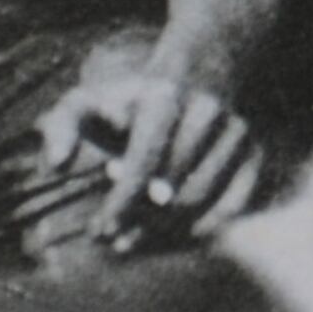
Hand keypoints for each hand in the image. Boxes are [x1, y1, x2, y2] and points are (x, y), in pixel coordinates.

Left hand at [37, 51, 265, 252]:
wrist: (201, 70)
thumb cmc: (134, 99)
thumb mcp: (92, 99)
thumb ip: (62, 126)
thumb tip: (56, 163)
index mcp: (164, 97)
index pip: (144, 159)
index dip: (123, 200)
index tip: (100, 230)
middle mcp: (207, 112)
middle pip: (172, 187)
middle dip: (140, 221)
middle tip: (113, 240)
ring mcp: (237, 132)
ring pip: (201, 199)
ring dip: (167, 230)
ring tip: (135, 239)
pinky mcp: (256, 152)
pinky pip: (234, 205)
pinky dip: (205, 226)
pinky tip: (177, 235)